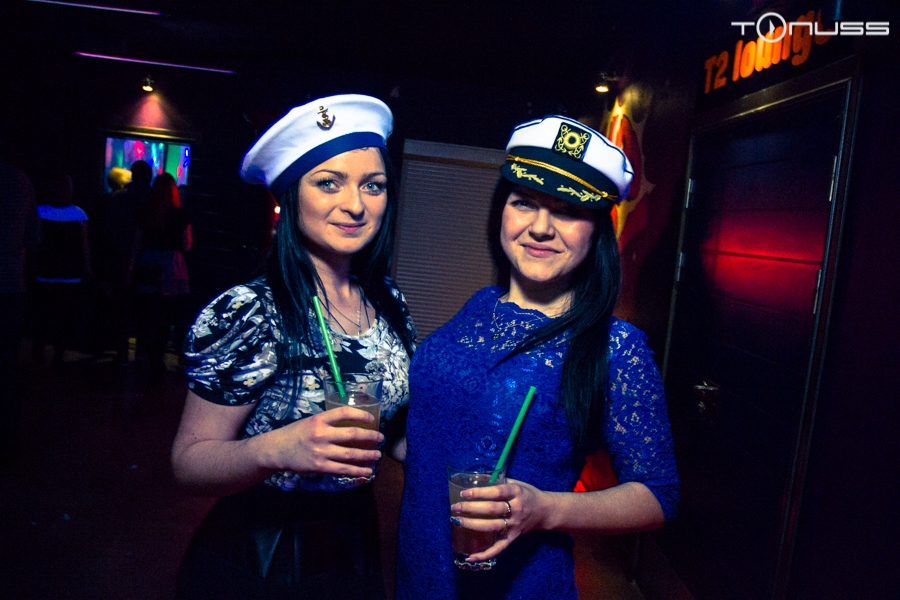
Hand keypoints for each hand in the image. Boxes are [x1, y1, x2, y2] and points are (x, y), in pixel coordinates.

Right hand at [260, 407, 383, 478]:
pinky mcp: (320, 466)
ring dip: (367, 455)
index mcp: (319, 419)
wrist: (277, 450)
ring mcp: (321, 451)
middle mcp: (321, 434)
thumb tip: (351, 423)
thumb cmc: (296, 433)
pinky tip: (366, 472)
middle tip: (381, 438)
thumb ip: (329, 422)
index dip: (361, 415)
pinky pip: (342, 469)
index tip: (372, 419)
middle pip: (351, 434)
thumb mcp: (311, 421)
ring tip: (377, 456)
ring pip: (350, 454)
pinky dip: (357, 471)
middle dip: (370, 437)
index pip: (344, 413)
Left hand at [450, 478, 548, 562]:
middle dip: (471, 508)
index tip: (464, 493)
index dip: (479, 493)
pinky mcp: (514, 537)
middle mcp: (516, 509)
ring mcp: (515, 524)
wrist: (545, 511)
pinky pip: (499, 548)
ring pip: (492, 526)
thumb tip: (475, 478)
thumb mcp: (516, 483)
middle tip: (455, 507)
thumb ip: (498, 482)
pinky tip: (471, 557)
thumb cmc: (527, 494)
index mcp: (516, 492)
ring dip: (473, 524)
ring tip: (457, 520)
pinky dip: (485, 554)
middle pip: (492, 509)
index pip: (496, 492)